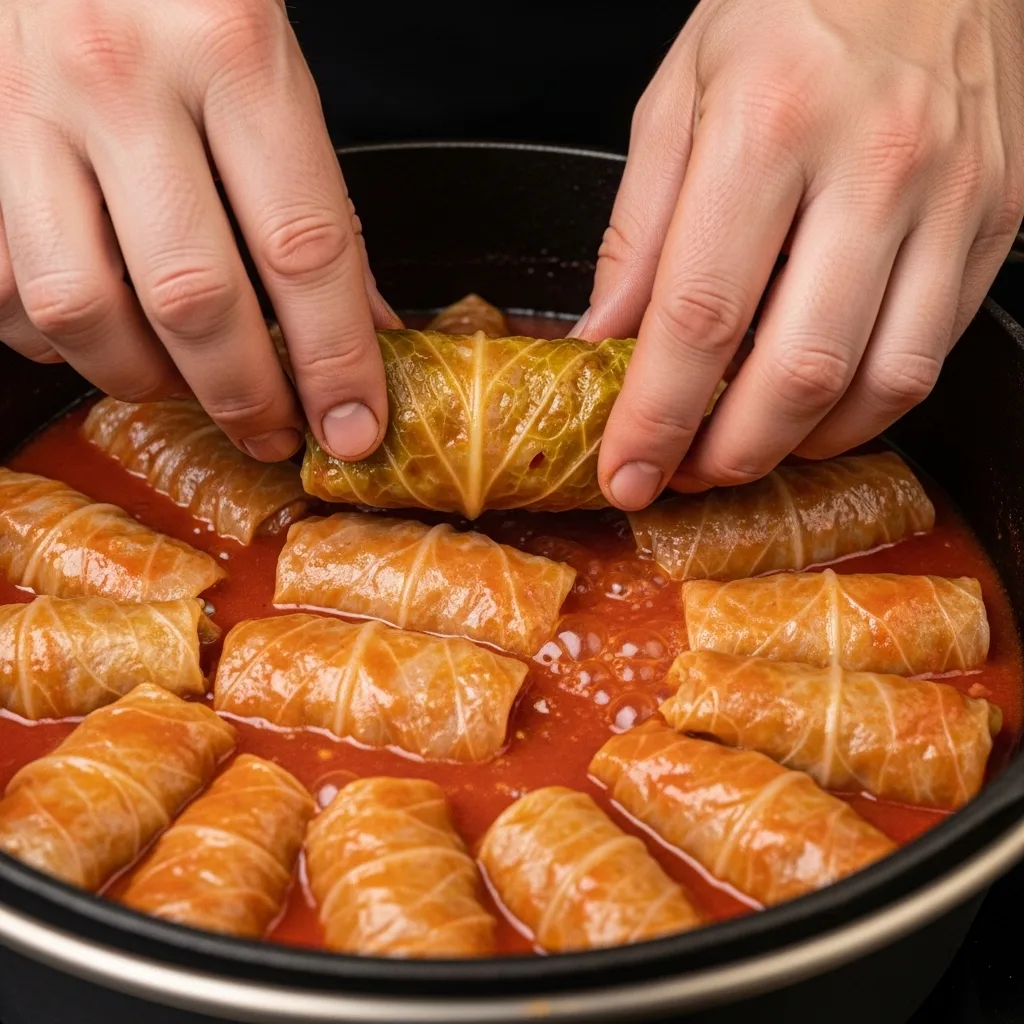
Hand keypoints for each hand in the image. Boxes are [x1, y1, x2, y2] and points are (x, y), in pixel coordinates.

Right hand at [0, 0, 397, 462]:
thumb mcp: (275, 67)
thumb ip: (317, 202)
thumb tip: (364, 329)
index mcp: (232, 51)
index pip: (302, 249)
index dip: (335, 360)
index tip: (354, 428)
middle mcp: (121, 78)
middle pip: (192, 298)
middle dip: (246, 395)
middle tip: (277, 431)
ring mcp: (25, 108)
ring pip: (81, 308)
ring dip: (145, 378)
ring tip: (188, 384)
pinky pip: (6, 287)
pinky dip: (60, 340)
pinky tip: (109, 332)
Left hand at [580, 0, 1023, 508]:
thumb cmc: (790, 4)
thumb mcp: (679, 96)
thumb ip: (638, 229)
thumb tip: (604, 341)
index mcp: (771, 122)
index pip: (700, 315)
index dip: (655, 417)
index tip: (625, 473)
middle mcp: (875, 163)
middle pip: (798, 369)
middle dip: (728, 454)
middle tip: (682, 473)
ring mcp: (954, 196)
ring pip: (881, 383)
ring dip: (800, 445)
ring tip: (742, 448)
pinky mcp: (1000, 219)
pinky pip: (932, 355)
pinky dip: (865, 409)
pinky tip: (814, 408)